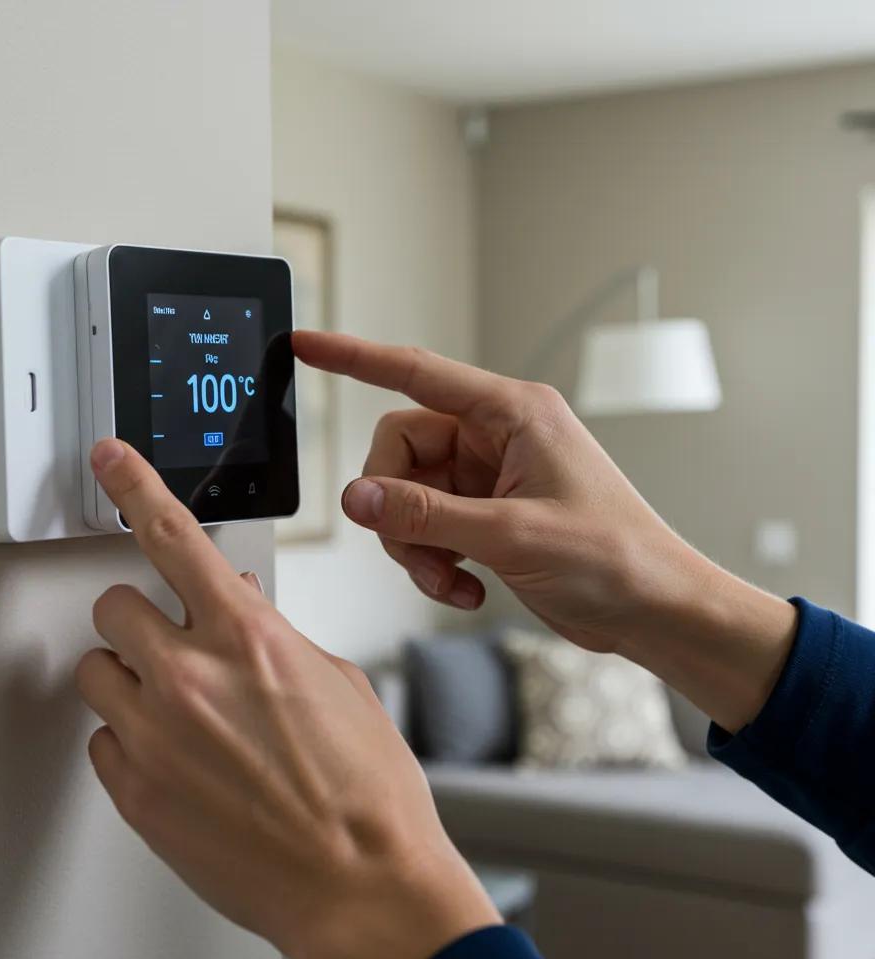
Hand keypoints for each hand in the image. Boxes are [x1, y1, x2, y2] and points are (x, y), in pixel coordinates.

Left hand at [76, 439, 498, 958]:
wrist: (362, 885)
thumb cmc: (366, 791)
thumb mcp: (338, 681)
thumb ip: (274, 634)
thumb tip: (240, 606)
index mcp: (250, 637)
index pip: (173, 536)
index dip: (135, 485)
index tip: (110, 460)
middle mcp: (192, 678)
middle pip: (113, 605)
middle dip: (140, 615)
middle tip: (170, 640)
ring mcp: (156, 737)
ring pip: (96, 671)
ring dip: (129, 676)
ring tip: (175, 706)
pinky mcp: (137, 794)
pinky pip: (103, 740)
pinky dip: (132, 739)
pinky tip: (180, 757)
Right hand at [294, 331, 796, 731]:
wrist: (655, 610)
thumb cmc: (616, 559)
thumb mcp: (512, 534)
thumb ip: (425, 514)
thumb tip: (356, 497)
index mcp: (513, 414)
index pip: (416, 372)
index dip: (354, 357)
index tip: (306, 345)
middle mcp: (497, 438)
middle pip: (401, 450)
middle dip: (396, 506)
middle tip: (416, 550)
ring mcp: (490, 477)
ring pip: (408, 494)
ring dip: (415, 544)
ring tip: (449, 578)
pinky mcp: (487, 514)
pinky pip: (428, 524)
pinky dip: (433, 559)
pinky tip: (464, 585)